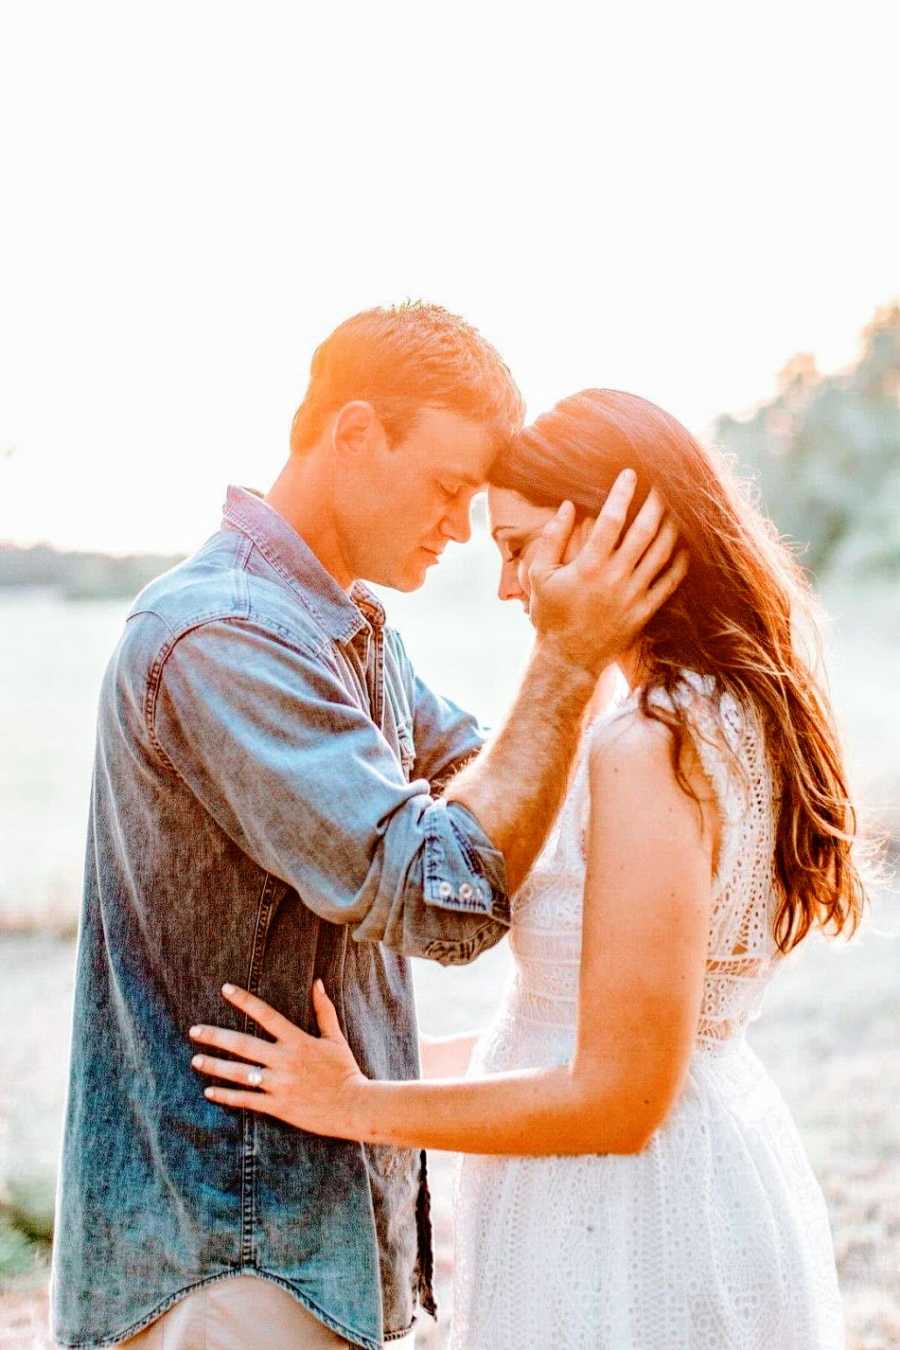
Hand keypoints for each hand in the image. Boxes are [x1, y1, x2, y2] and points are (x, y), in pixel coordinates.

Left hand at [189, 981, 366, 1137]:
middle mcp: (285, 1060)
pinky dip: (227, 1096)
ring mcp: (279, 1084)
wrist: (354, 1106)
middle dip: (216, 1037)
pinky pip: (247, 1100)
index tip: (225, 989)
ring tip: (196, 1060)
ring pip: (240, 1073)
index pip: (266, 1015)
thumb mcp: (335, 1038)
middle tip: (194, 1031)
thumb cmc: (345, 1070)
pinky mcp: (278, 1106)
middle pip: (243, 1044)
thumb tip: (317, 982)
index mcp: (298, 1040)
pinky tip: (209, 1091)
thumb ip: (324, 1010)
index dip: (244, 1000)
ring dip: (215, 1066)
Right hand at [528, 470, 687, 675]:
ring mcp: (632, 596)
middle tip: (664, 482)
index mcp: (588, 567)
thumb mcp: (539, 575)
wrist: (567, 658)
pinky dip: (679, 563)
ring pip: (660, 554)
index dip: (621, 494)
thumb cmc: (550, 614)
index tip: (630, 474)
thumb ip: (552, 539)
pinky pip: (668, 584)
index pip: (610, 521)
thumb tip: (568, 506)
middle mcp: (614, 579)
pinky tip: (685, 546)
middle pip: (643, 532)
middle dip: (655, 503)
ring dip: (671, 527)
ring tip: (678, 506)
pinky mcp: (643, 612)